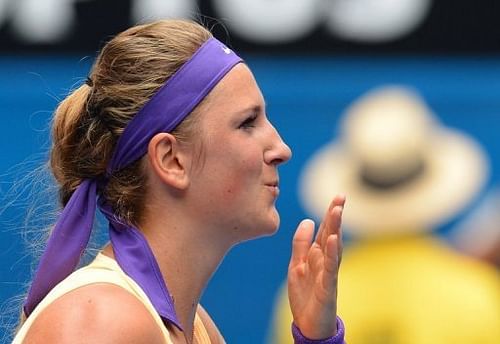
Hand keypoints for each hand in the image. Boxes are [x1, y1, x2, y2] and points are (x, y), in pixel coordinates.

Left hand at [287, 195, 344, 338]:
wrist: (308, 325)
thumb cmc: (305, 295)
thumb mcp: (297, 265)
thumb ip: (301, 244)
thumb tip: (307, 220)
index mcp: (317, 255)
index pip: (325, 230)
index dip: (330, 214)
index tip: (338, 196)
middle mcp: (325, 261)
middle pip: (331, 234)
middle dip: (335, 216)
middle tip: (341, 197)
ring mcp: (328, 273)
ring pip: (333, 247)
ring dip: (335, 228)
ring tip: (337, 211)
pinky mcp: (327, 287)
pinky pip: (330, 268)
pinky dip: (332, 253)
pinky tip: (333, 240)